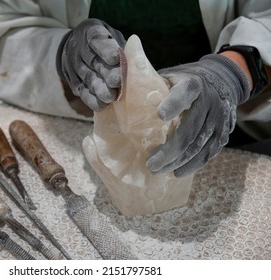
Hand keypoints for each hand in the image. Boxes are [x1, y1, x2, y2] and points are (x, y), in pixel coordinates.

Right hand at [56, 18, 125, 110]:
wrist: (74, 48)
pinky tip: (102, 104)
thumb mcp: (112, 36)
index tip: (116, 59)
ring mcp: (74, 65)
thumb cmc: (104, 44)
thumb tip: (139, 61)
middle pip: (93, 62)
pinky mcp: (74, 82)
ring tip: (110, 97)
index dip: (106, 50)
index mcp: (91, 32)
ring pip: (88, 78)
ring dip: (99, 89)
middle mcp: (80, 48)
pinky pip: (82, 91)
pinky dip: (92, 99)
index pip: (97, 40)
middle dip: (106, 73)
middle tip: (117, 82)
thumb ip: (124, 47)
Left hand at [146, 54, 250, 176]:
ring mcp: (218, 120)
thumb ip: (152, 86)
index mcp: (193, 85)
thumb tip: (123, 98)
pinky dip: (192, 165)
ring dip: (177, 161)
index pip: (184, 94)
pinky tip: (178, 172)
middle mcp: (209, 102)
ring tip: (158, 170)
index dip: (174, 104)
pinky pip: (208, 153)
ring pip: (198, 146)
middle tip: (150, 164)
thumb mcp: (169, 76)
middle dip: (169, 150)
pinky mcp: (223, 134)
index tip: (160, 116)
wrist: (221, 79)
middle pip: (189, 131)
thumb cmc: (184, 81)